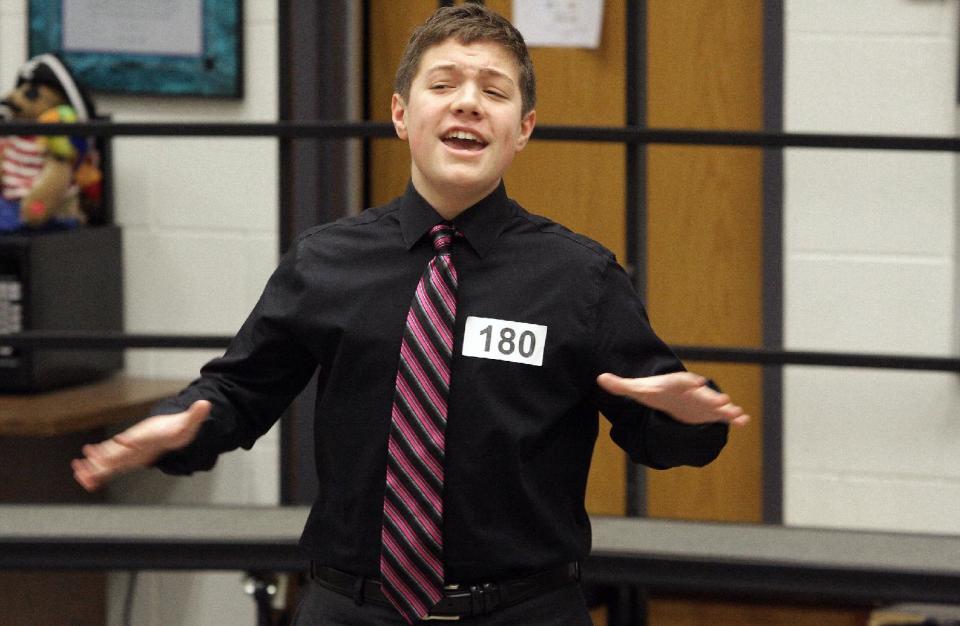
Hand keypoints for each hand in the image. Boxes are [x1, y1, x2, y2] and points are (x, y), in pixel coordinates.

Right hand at [71, 400, 210, 491]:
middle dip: (103, 455)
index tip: (120, 441)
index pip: (137, 437)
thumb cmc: (177, 427)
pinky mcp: (127, 459)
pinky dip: (98, 473)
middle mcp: (134, 442)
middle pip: (117, 449)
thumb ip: (195, 415)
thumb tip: (205, 404)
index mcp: (147, 434)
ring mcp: (128, 451)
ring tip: (78, 471)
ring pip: (109, 459)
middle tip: (87, 459)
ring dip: (94, 465)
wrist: (169, 428)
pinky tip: (85, 480)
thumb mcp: (189, 423)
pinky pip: (111, 468)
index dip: (129, 440)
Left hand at [597, 372, 749, 427]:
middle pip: (703, 392)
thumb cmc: (654, 391)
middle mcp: (693, 391)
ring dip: (727, 408)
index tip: (695, 381)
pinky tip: (744, 422)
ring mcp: (704, 401)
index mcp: (677, 383)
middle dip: (712, 396)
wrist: (669, 394)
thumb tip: (599, 378)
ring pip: (717, 404)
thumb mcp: (638, 389)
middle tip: (723, 399)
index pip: (683, 380)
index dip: (688, 381)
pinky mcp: (710, 413)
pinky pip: (724, 415)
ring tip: (738, 414)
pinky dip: (734, 418)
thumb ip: (621, 385)